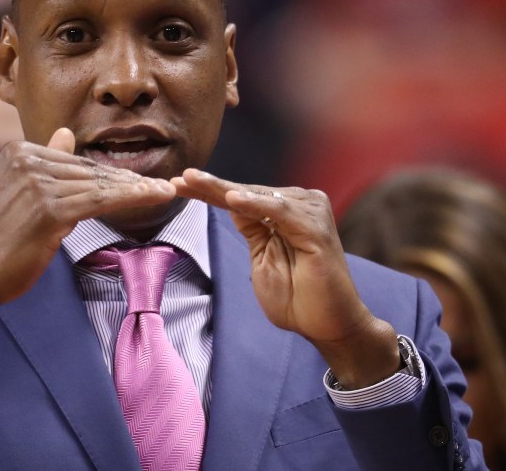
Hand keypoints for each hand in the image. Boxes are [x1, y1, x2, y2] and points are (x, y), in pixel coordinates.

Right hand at [0, 127, 175, 355]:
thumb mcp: (20, 192)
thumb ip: (46, 161)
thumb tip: (65, 133)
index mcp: (18, 151)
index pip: (76, 160)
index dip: (111, 173)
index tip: (140, 181)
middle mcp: (26, 160)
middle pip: (90, 170)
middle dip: (128, 181)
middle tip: (161, 187)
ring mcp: (36, 183)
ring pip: (100, 184)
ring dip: (137, 189)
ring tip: (165, 192)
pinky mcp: (48, 209)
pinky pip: (100, 200)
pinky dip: (132, 199)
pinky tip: (153, 198)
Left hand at [171, 169, 399, 388]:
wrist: (330, 327)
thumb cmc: (298, 299)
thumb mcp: (262, 259)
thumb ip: (251, 229)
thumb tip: (231, 200)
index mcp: (283, 213)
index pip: (239, 198)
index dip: (207, 190)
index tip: (175, 184)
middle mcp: (299, 206)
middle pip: (245, 192)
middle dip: (209, 186)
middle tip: (178, 177)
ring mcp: (311, 215)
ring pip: (258, 196)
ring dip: (224, 189)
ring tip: (193, 181)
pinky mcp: (317, 230)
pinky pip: (280, 212)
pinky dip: (255, 204)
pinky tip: (232, 199)